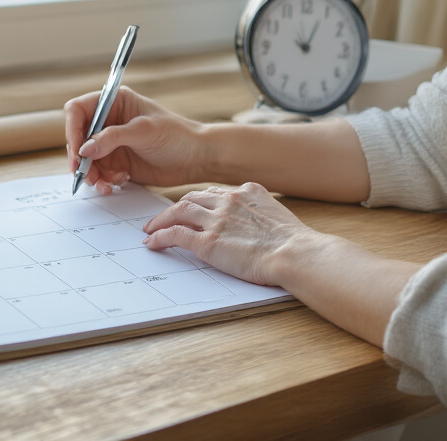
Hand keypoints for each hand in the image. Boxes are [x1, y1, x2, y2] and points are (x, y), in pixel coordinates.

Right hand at [64, 86, 209, 192]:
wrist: (197, 159)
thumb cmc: (177, 135)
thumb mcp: (144, 131)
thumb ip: (112, 138)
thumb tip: (84, 149)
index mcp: (114, 102)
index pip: (78, 110)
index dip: (72, 129)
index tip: (77, 151)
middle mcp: (109, 122)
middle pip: (77, 137)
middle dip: (79, 158)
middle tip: (85, 174)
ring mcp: (111, 143)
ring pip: (85, 159)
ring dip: (91, 173)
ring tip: (104, 184)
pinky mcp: (116, 162)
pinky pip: (98, 173)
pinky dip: (102, 181)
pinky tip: (118, 182)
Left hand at [141, 182, 316, 286]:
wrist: (296, 253)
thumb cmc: (294, 243)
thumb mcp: (277, 216)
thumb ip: (259, 214)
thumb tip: (255, 227)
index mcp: (247, 191)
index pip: (213, 193)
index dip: (197, 201)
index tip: (190, 208)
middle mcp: (229, 200)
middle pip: (191, 198)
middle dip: (174, 207)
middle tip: (162, 217)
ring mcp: (216, 220)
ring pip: (178, 211)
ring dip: (161, 220)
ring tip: (150, 228)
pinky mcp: (208, 242)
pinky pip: (175, 234)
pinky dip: (160, 237)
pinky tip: (152, 242)